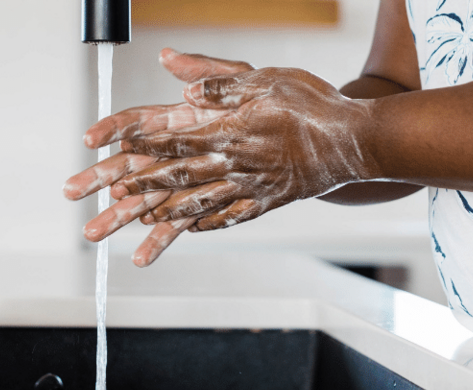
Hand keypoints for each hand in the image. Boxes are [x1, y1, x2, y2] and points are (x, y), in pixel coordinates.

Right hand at [64, 49, 254, 266]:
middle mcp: (171, 154)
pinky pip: (176, 224)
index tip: (90, 139)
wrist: (302, 144)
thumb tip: (169, 57)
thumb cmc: (269, 108)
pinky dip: (160, 239)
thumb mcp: (240, 80)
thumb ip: (204, 71)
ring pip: (143, 201)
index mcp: (175, 123)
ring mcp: (182, 183)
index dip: (111, 130)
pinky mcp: (199, 205)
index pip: (134, 124)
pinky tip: (143, 255)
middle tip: (70, 191)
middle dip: (97, 180)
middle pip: (127, 168)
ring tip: (93, 234)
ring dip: (118, 218)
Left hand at [114, 66, 376, 231]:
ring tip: (142, 224)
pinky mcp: (269, 201)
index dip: (144, 146)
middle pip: (178, 178)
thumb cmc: (313, 102)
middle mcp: (235, 164)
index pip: (176, 141)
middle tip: (114, 197)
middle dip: (141, 188)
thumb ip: (221, 82)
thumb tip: (184, 85)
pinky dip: (210, 224)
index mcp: (230, 132)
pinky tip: (194, 229)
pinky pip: (233, 217)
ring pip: (200, 204)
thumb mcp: (266, 78)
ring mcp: (251, 187)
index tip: (116, 150)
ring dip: (167, 215)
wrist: (358, 140)